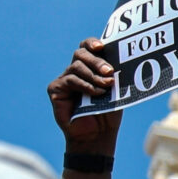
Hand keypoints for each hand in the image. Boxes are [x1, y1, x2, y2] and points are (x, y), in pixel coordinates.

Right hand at [48, 38, 121, 156]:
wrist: (97, 135)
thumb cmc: (108, 112)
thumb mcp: (115, 91)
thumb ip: (114, 76)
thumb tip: (121, 62)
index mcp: (90, 67)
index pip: (87, 48)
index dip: (92, 43)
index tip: (102, 46)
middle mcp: (75, 70)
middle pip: (81, 54)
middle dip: (96, 61)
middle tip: (109, 71)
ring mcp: (64, 79)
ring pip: (76, 67)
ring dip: (94, 75)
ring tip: (106, 85)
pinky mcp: (56, 89)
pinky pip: (70, 81)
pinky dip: (85, 86)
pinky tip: (95, 92)